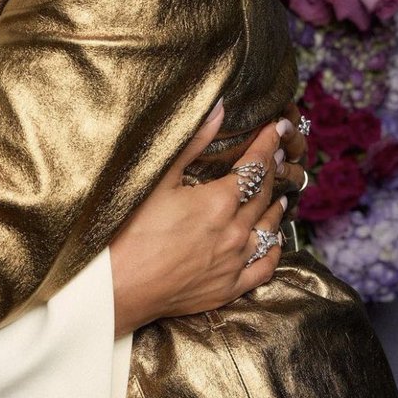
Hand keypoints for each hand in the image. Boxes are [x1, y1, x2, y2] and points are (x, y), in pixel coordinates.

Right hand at [109, 105, 289, 334]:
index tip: (275, 128)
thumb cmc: (130, 231)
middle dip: (272, 171)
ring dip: (275, 208)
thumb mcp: (158, 179)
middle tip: (277, 155)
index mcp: (218, 202)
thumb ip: (192, 143)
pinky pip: (264, 267)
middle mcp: (234, 232)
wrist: (118, 288)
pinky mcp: (228, 288)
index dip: (266, 145)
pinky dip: (274, 249)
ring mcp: (234, 263)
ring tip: (279, 194)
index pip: (254, 167)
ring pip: (268, 230)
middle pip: (263, 195)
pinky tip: (274, 239)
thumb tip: (218, 109)